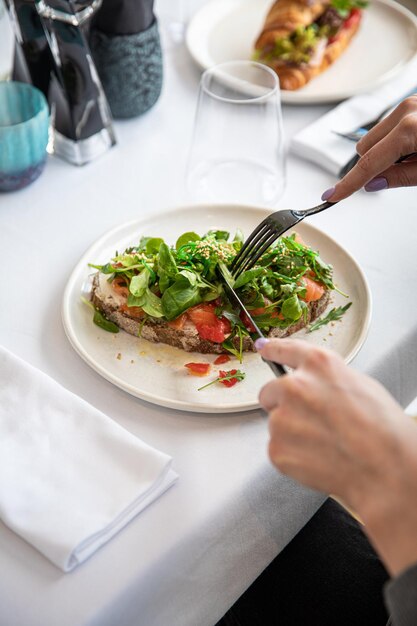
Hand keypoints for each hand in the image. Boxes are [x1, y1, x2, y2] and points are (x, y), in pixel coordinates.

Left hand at [256, 338, 416, 574]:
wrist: (386, 469)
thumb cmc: (382, 430)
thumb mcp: (361, 385)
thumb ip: (329, 380)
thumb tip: (318, 386)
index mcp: (318, 365)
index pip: (286, 350)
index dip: (273, 349)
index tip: (264, 348)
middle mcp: (295, 386)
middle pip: (271, 392)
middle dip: (284, 405)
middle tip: (311, 422)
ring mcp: (282, 418)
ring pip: (276, 424)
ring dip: (292, 433)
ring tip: (324, 444)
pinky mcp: (277, 448)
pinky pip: (278, 449)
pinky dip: (293, 456)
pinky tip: (318, 459)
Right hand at [321, 95, 416, 201]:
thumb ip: (401, 177)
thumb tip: (373, 183)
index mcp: (410, 129)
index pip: (368, 163)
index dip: (349, 183)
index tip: (332, 195)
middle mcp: (407, 111)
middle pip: (365, 148)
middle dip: (375, 165)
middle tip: (403, 171)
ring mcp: (410, 103)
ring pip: (374, 138)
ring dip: (385, 152)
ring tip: (416, 155)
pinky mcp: (413, 103)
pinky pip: (389, 128)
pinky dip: (396, 141)